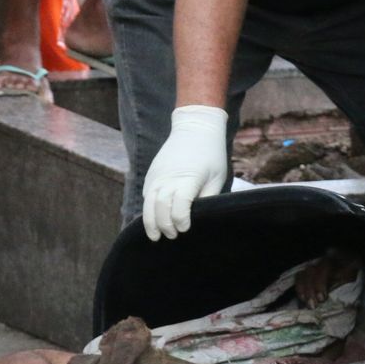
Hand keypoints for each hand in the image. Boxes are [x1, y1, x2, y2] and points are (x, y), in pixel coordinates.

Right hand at [141, 105, 228, 240]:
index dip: (181, 220)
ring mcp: (158, 175)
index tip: (185, 229)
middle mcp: (169, 177)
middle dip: (165, 225)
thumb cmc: (211, 154)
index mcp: (189, 178)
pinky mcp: (152, 173)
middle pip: (161, 207)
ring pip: (148, 203)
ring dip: (151, 222)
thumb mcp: (218, 177)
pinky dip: (148, 210)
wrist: (195, 127)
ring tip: (155, 236)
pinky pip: (146, 195)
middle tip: (172, 236)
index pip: (179, 205)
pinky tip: (153, 220)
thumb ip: (208, 198)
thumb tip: (200, 218)